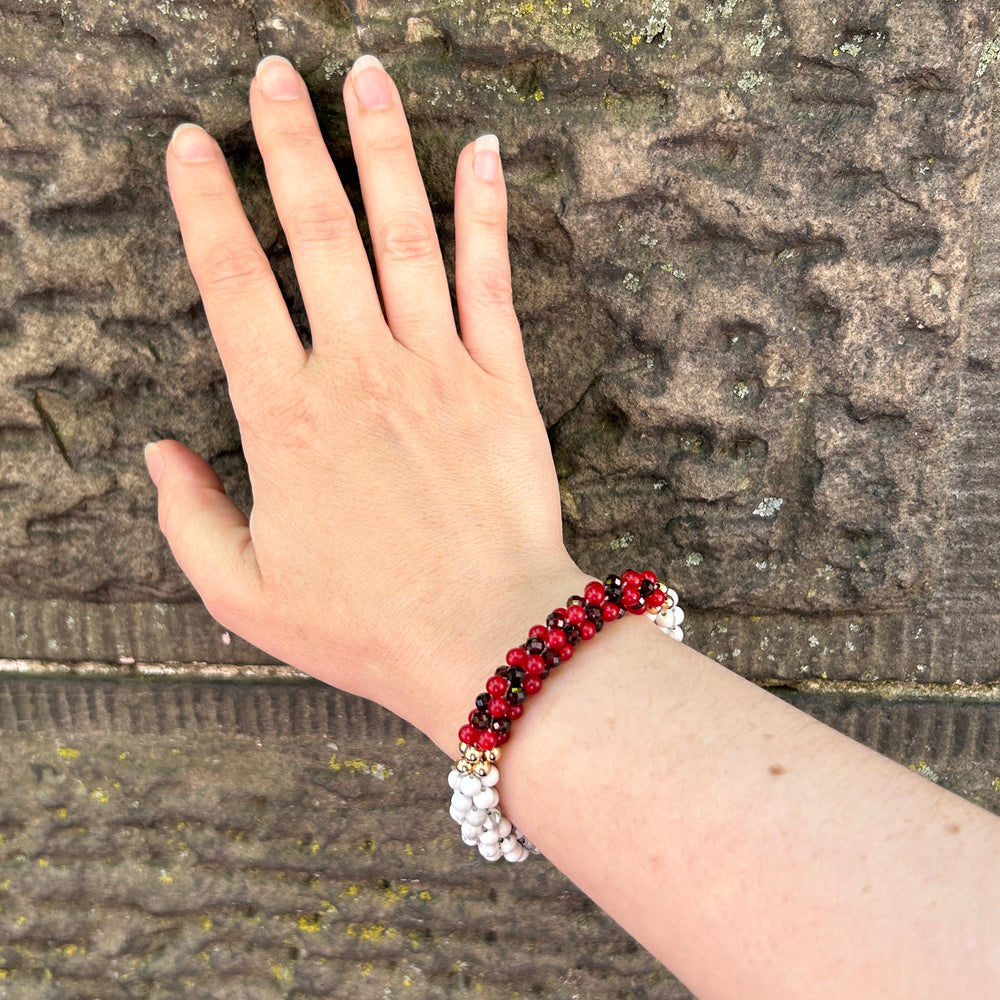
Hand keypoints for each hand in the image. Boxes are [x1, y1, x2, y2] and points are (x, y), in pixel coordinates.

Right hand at [146, 54, 586, 748]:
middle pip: (316, 232)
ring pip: (403, 234)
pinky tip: (480, 153)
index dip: (205, 206)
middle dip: (289, 144)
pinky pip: (490, 280)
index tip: (190, 144)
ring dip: (381, 149)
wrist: (487, 641)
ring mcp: (437, 369)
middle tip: (272, 76)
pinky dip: (485, 213)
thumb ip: (188, 519)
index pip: (233, 285)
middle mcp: (358, 372)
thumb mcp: (244, 593)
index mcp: (286, 419)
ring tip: (363, 78)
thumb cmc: (365, 626)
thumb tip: (160, 454)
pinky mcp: (502, 383)